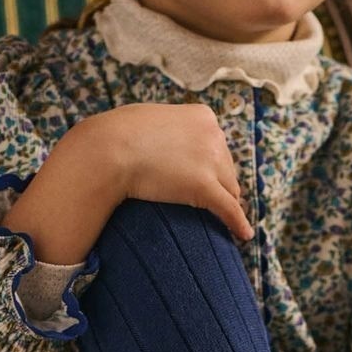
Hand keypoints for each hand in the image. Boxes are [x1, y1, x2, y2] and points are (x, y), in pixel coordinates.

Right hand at [98, 102, 253, 240]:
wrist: (109, 148)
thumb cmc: (120, 135)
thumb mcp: (155, 120)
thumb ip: (173, 131)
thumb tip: (173, 146)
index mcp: (204, 116)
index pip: (218, 147)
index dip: (211, 166)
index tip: (205, 180)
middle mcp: (214, 135)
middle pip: (227, 169)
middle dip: (218, 186)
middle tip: (208, 204)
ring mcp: (211, 160)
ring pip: (230, 190)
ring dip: (224, 204)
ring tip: (223, 222)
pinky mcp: (205, 186)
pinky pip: (230, 209)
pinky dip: (238, 224)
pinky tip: (243, 235)